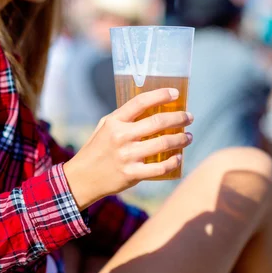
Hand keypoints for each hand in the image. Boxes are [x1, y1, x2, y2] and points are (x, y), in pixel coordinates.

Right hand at [63, 88, 193, 208]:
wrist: (82, 179)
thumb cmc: (96, 149)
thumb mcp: (104, 127)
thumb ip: (124, 117)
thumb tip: (150, 106)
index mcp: (114, 122)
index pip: (141, 102)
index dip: (160, 95)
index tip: (175, 94)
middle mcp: (121, 137)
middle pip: (158, 122)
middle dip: (179, 118)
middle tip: (189, 117)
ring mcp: (127, 156)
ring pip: (164, 143)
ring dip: (181, 139)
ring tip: (188, 137)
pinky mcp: (132, 174)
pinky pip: (160, 167)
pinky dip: (174, 161)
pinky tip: (179, 157)